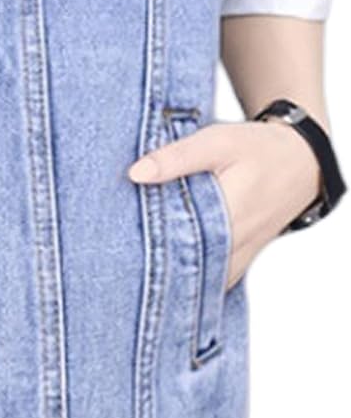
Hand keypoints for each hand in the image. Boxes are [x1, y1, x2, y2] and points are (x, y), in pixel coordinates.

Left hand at [128, 119, 322, 289]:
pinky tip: (163, 263)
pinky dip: (190, 271)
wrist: (301, 162)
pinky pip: (212, 275)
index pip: (181, 242)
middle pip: (186, 265)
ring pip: (200, 276)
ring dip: (171, 269)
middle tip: (116, 252)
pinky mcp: (241, 258)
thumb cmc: (260, 148)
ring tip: (132, 260)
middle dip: (151, 261)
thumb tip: (135, 174)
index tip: (116, 241)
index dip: (146, 244)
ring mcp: (241, 256)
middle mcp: (237, 244)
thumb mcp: (218, 141)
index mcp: (231, 215)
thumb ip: (177, 158)